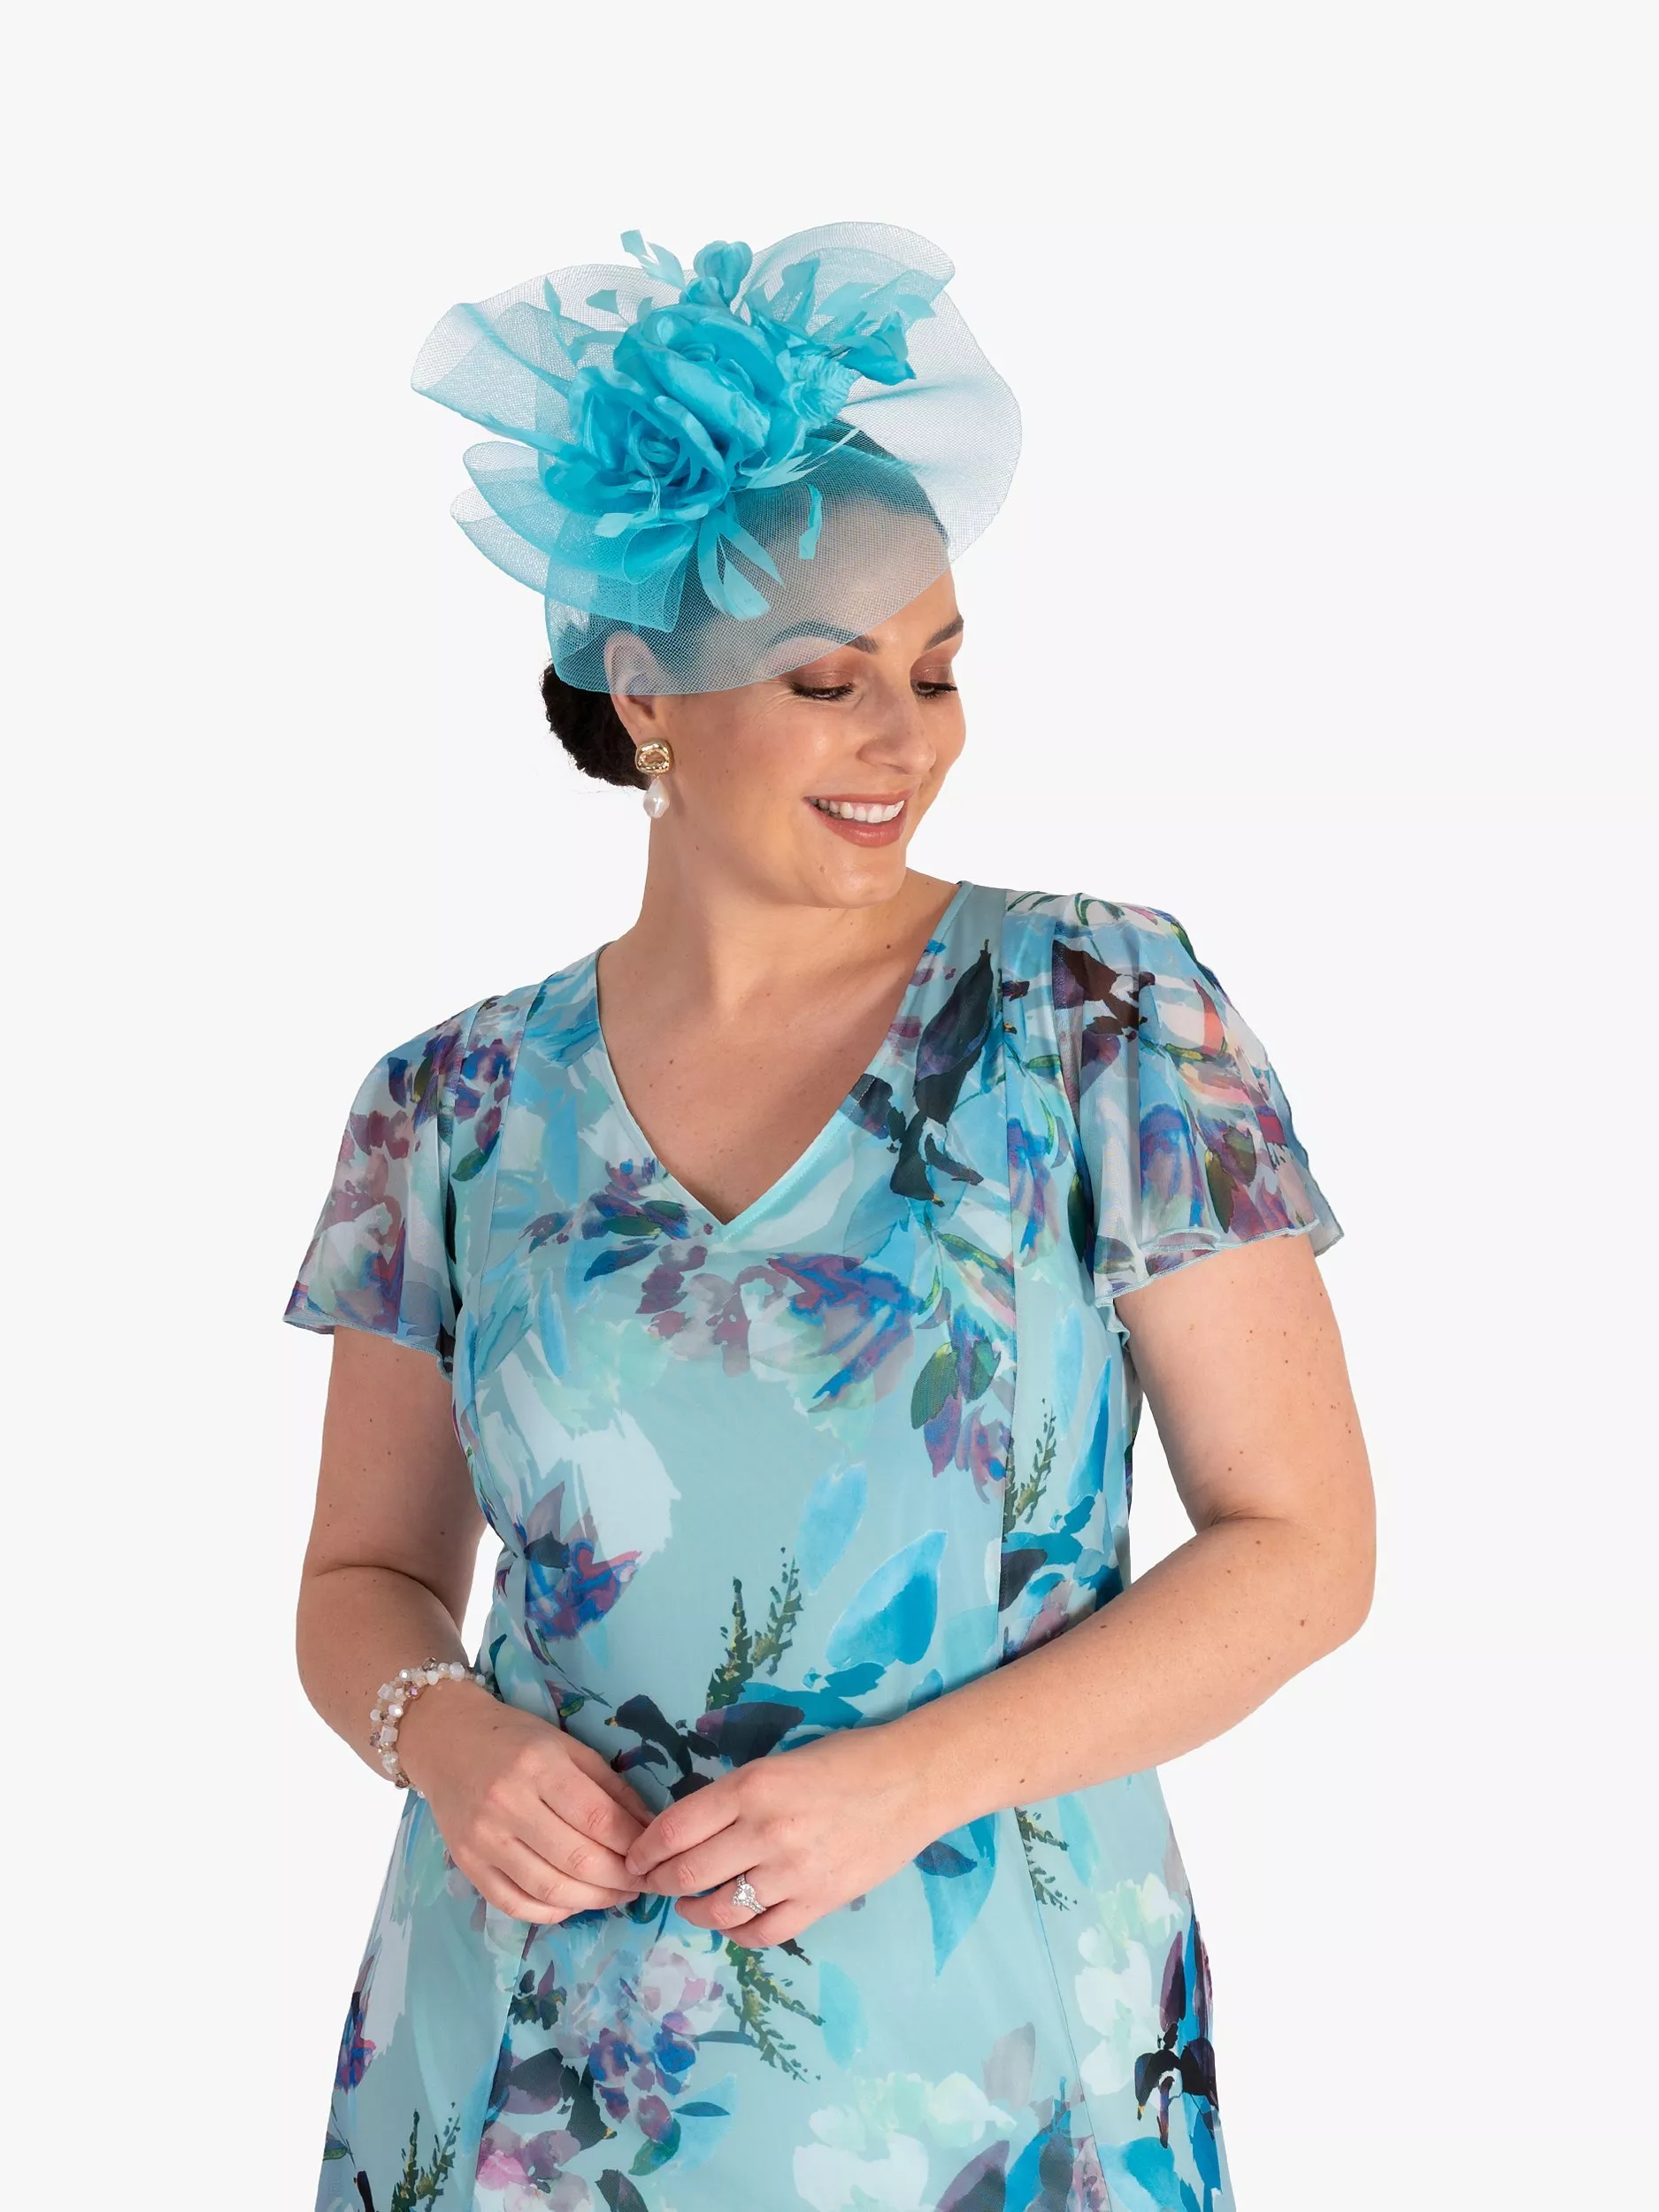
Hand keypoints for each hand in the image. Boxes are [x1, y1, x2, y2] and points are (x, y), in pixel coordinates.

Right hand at [396, 1681, 652, 1923]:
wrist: (447, 1740)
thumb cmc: (516, 1738)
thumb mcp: (568, 1746)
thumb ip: (609, 1786)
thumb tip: (649, 1827)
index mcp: (539, 1766)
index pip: (597, 1819)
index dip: (633, 1844)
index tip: (654, 1856)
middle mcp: (508, 1804)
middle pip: (577, 1859)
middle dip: (620, 1880)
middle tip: (642, 1884)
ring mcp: (483, 1839)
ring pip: (549, 1889)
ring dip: (592, 1901)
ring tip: (616, 1896)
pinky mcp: (467, 1864)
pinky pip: (514, 1904)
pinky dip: (551, 1913)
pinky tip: (574, 1904)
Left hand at [621, 1723, 936, 1947]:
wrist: (911, 1780)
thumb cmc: (845, 1759)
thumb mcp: (779, 1763)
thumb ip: (736, 1796)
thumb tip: (690, 1831)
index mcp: (751, 1785)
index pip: (675, 1827)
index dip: (645, 1849)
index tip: (635, 1858)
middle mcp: (765, 1830)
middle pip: (688, 1873)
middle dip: (659, 1883)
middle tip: (652, 1884)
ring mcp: (793, 1871)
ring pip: (719, 1909)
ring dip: (694, 1911)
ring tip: (690, 1905)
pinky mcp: (819, 1902)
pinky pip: (762, 1932)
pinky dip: (737, 1933)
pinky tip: (733, 1922)